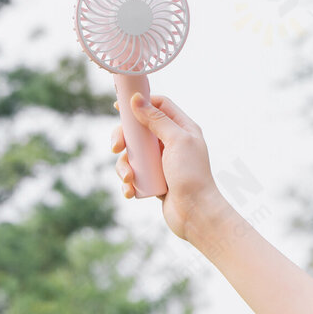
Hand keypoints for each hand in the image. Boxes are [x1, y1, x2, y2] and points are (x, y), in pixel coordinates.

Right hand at [111, 93, 221, 240]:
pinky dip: (128, 182)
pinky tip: (130, 191)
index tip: (119, 106)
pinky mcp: (154, 179)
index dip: (140, 102)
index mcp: (182, 128)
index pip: (160, 105)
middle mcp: (172, 142)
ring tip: (128, 179)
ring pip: (133, 154)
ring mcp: (162, 161)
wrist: (196, 213)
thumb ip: (157, 119)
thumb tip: (138, 99)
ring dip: (124, 166)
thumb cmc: (191, 175)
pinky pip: (135, 174)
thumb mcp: (176, 141)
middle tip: (116, 148)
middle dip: (124, 138)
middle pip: (140, 129)